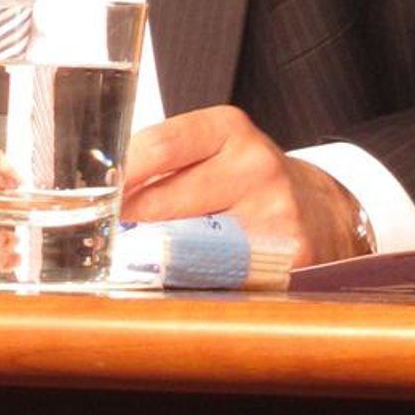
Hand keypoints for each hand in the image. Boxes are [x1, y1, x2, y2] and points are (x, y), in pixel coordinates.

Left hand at [119, 105, 365, 266]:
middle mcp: (256, 166)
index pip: (156, 148)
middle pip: (162, 203)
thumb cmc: (249, 183)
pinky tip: (182, 284)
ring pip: (184, 248)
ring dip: (151, 261)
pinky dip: (190, 285)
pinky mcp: (286, 262)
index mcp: (230, 130)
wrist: (322, 214)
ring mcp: (274, 216)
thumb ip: (162, 164)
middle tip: (101, 241)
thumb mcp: (214, 151)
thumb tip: (97, 198)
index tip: (92, 201)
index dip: (117, 179)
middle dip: (124, 227)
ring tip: (137, 266)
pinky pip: (217, 279)